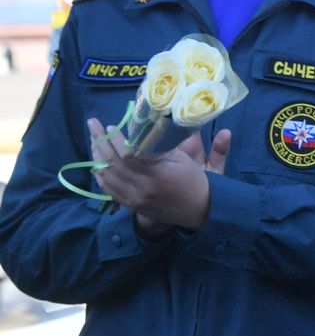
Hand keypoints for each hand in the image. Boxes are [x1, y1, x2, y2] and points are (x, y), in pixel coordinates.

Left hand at [89, 120, 229, 234]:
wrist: (200, 209)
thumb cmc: (194, 180)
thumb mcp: (182, 158)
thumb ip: (160, 146)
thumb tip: (141, 129)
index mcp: (157, 174)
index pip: (128, 155)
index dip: (116, 140)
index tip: (110, 126)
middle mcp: (142, 188)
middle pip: (112, 163)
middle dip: (100, 142)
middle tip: (93, 126)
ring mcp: (134, 199)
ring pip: (107, 176)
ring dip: (97, 157)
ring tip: (94, 141)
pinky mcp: (131, 205)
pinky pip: (109, 189)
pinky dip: (101, 175)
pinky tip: (98, 164)